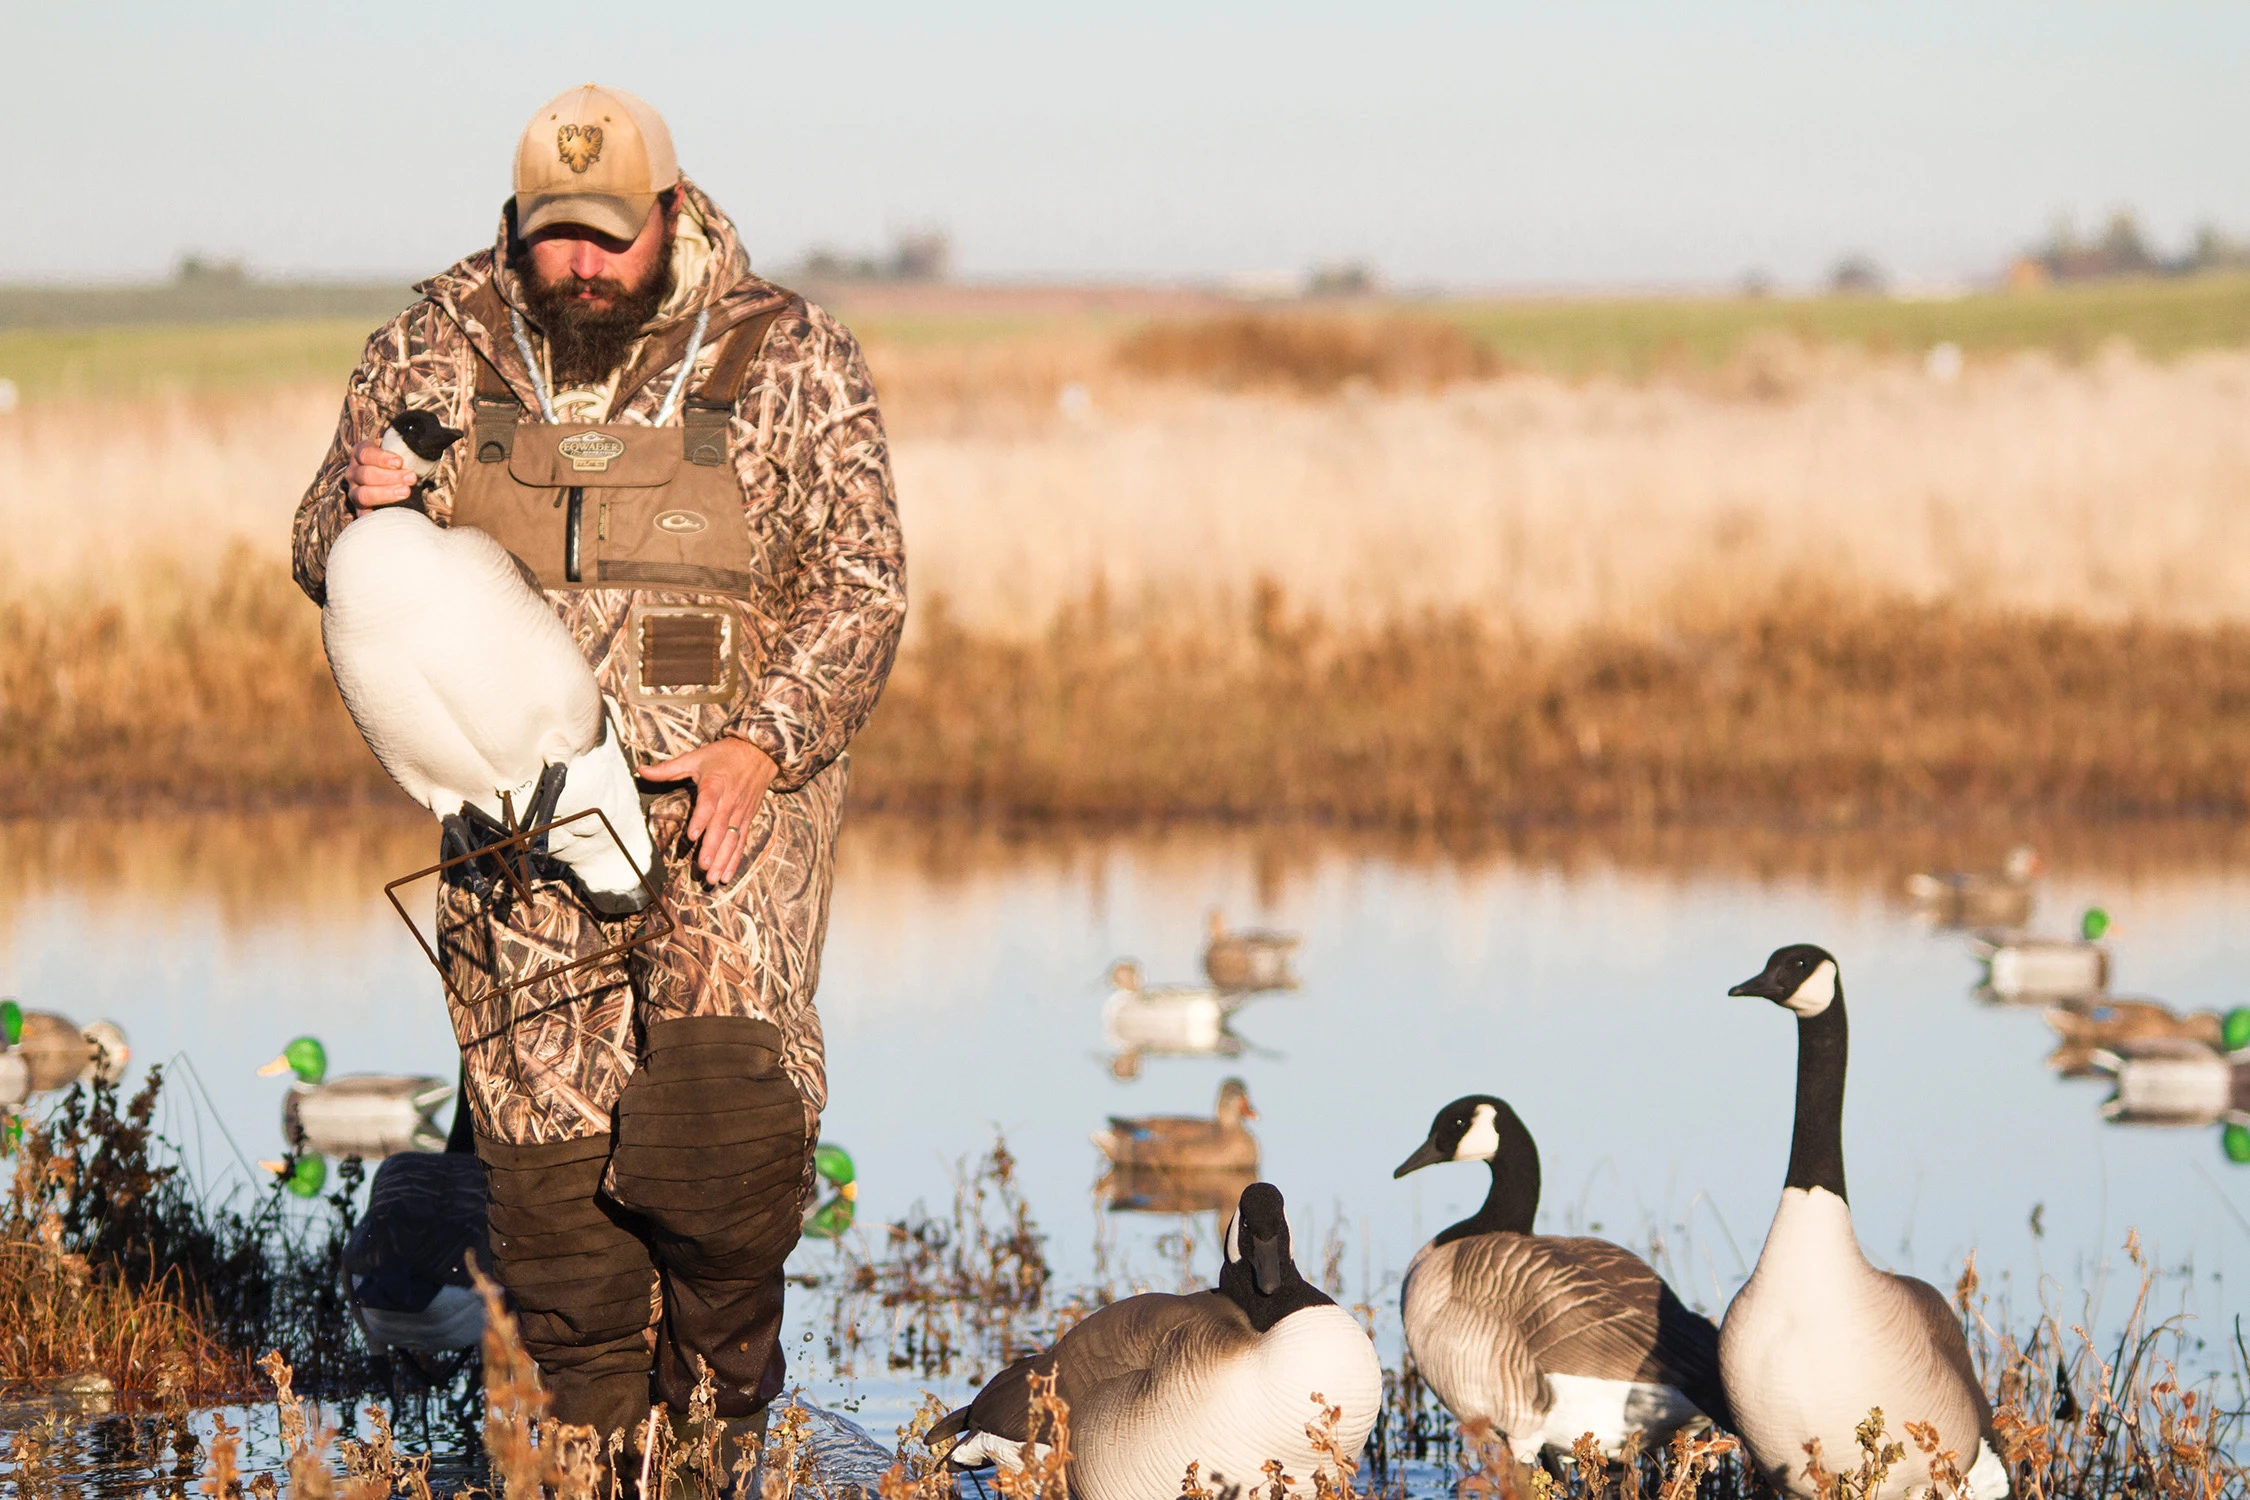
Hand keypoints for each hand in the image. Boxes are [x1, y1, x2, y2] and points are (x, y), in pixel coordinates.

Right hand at [345, 440, 415, 514]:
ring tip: (406, 492)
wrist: (395, 482)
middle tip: (411, 478)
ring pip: (363, 494)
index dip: (381, 458)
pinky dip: (373, 516)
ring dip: (385, 493)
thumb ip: (407, 447)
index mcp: (360, 454)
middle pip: (366, 474)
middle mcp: (353, 472)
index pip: (365, 454)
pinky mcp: (360, 510)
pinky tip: (387, 515)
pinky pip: (362, 515)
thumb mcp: (398, 452)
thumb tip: (422, 440)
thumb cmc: (398, 464)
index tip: (399, 462)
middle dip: (390, 477)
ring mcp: (354, 492)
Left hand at [641, 737, 778, 883]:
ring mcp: (740, 813)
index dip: (701, 821)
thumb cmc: (724, 755)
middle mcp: (729, 802)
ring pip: (732, 840)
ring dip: (723, 860)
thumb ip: (668, 768)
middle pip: (721, 828)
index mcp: (714, 786)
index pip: (708, 805)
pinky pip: (741, 842)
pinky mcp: (747, 819)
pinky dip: (735, 860)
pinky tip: (727, 875)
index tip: (692, 836)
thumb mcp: (695, 757)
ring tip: (714, 878)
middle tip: (703, 867)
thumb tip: (640, 770)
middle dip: (712, 849)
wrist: (759, 752)